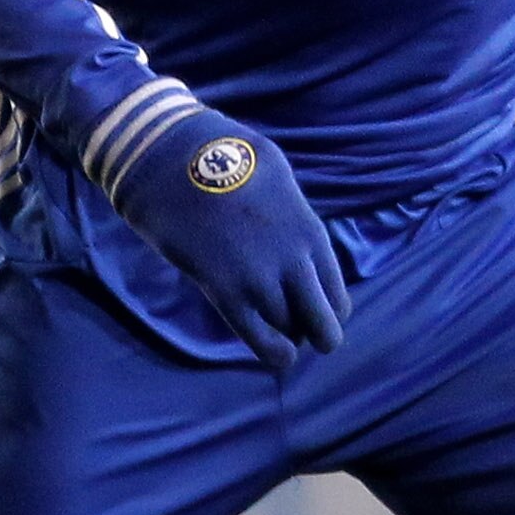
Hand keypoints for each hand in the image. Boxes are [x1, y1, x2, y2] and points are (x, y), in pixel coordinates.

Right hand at [92, 86, 350, 370]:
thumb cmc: (222, 159)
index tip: (309, 312)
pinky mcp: (226, 292)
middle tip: (295, 330)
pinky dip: (273, 354)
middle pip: (325, 327)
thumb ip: (295, 216)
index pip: (340, 300)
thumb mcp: (281, 179)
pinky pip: (262, 342)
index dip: (328, 315)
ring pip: (291, 335)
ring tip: (271, 329)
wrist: (174, 160)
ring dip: (285, 340)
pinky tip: (271, 351)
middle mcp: (295, 262)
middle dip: (315, 336)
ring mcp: (262, 280)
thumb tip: (299, 241)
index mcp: (311, 234)